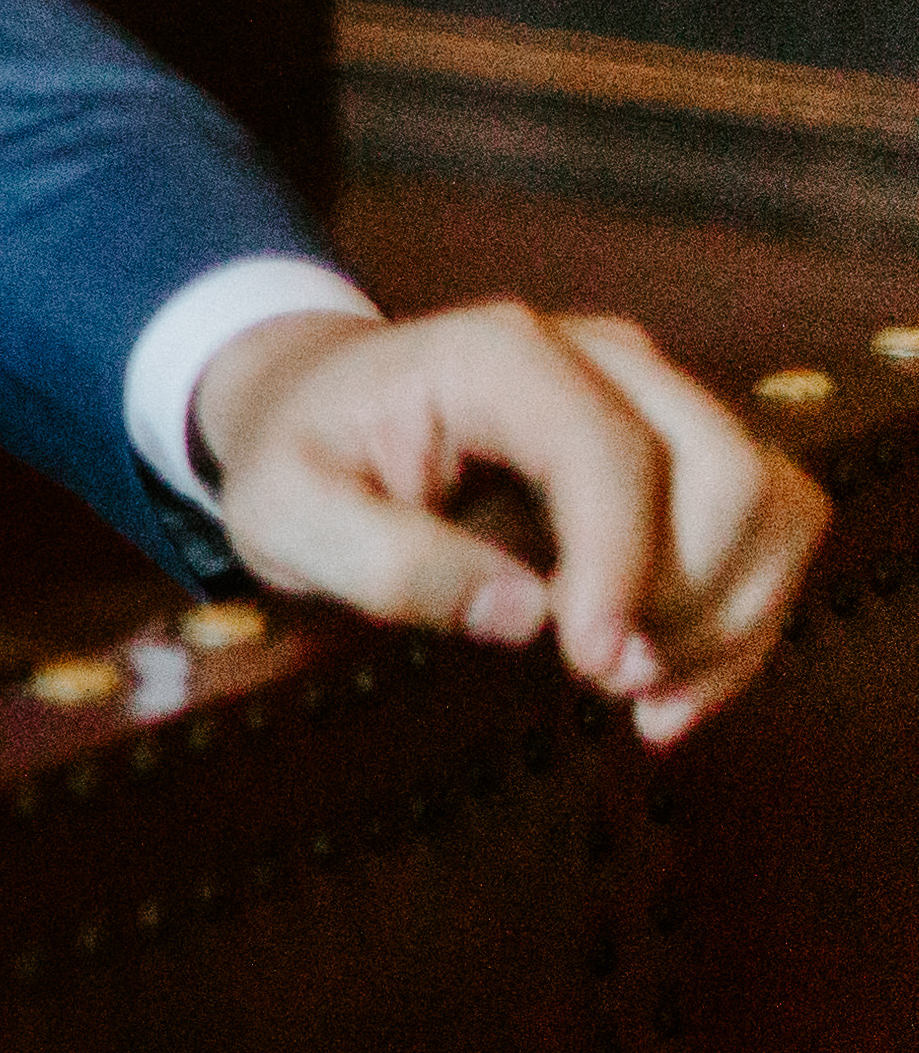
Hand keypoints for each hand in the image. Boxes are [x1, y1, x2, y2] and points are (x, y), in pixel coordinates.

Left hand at [195, 301, 833, 747]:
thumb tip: (522, 615)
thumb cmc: (298, 459)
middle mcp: (601, 358)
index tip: (593, 666)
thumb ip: (382, 562)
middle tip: (605, 682)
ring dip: (731, 616)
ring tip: (642, 696)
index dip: (623, 569)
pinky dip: (743, 615)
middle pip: (725, 472)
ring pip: (771, 501)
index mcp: (497, 356)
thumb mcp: (282, 515)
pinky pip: (768, 527)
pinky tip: (669, 685)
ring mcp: (654, 396)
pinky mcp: (682, 448)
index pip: (610, 454)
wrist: (313, 413)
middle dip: (689, 598)